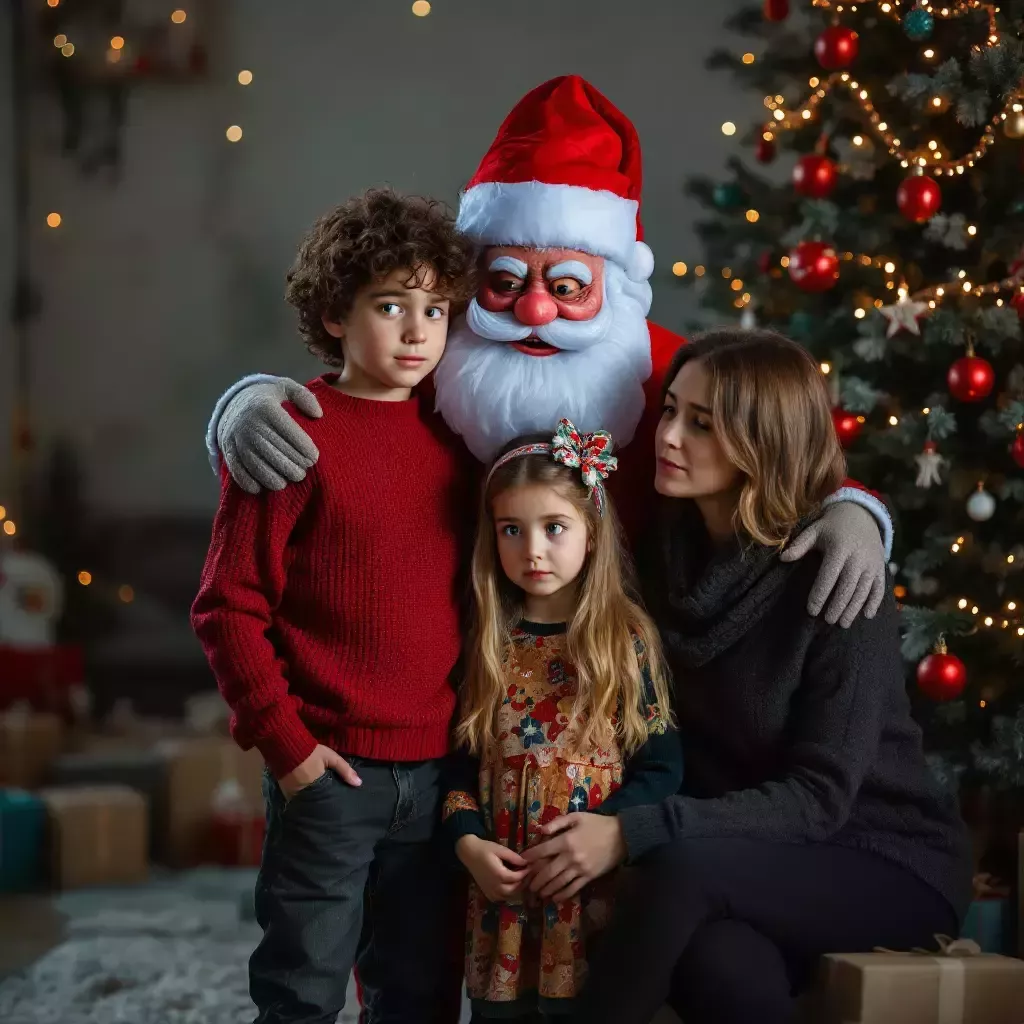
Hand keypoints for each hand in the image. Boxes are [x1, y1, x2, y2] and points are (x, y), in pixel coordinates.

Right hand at [217, 378, 322, 493]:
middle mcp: (249, 423)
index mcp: (266, 407)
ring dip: (273, 478)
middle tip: (303, 473)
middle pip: (274, 451)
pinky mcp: (227, 449)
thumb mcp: (285, 388)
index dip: (304, 448)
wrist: (233, 402)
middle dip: (292, 466)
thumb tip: (318, 414)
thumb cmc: (268, 398)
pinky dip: (248, 482)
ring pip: (257, 464)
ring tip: (287, 482)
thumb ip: (304, 396)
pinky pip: (237, 469)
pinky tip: (261, 488)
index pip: (290, 432)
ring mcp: (236, 438)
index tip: (314, 458)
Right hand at [278, 744, 360, 799]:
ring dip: (312, 803)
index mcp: (317, 786)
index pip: (327, 800)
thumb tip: (359, 784)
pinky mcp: (285, 794)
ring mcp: (292, 795)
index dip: (333, 802)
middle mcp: (304, 794)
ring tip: (321, 805)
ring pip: (306, 804)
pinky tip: (308, 800)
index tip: (339, 805)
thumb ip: (345, 770)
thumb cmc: (311, 752)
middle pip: (316, 804)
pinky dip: (302, 801)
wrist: (286, 746)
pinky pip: (296, 801)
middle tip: (331, 806)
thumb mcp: (331, 757)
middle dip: (322, 804)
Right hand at [456, 835, 529, 902]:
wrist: (469, 853)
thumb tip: (526, 862)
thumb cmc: (485, 849)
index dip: (525, 873)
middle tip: (528, 874)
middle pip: (514, 890)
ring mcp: (490, 891)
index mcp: (498, 874)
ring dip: (516, 889)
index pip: (517, 878)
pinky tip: (511, 885)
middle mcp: (494, 886)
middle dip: (523, 882)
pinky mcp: (487, 893)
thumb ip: (514, 857)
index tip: (531, 867)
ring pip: (508, 896)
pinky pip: (501, 898)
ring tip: (521, 879)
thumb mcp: (500, 849)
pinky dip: (508, 894)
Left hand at [521, 813, 625, 902]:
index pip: (542, 851)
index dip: (530, 856)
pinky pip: (573, 889)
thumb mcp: (576, 817)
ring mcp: (580, 869)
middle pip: (547, 872)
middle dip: (535, 880)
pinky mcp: (589, 877)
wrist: (621, 836)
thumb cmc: (597, 824)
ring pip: (558, 883)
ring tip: (538, 893)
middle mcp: (570, 857)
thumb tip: (540, 830)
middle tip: (527, 885)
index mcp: (566, 840)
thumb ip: (557, 823)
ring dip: (546, 890)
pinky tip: (555, 898)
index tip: (522, 861)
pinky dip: (562, 895)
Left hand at [782, 502, 885, 627]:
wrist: (861, 515)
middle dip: (837, 606)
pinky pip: (879, 587)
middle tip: (828, 621)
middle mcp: (857, 558)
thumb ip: (800, 545)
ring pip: (863, 590)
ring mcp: (871, 564)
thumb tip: (782, 558)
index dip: (820, 594)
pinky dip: (875, 602)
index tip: (811, 610)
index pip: (828, 576)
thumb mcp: (814, 531)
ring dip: (853, 608)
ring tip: (843, 623)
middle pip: (847, 587)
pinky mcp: (881, 568)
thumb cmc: (832, 526)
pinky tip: (867, 615)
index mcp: (839, 549)